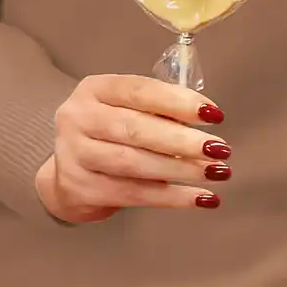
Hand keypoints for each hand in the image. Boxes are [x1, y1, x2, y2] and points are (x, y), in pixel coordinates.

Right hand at [37, 75, 227, 222]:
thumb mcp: (126, 110)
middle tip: (219, 148)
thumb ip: (159, 110)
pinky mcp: (82, 189)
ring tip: (216, 171)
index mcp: (95, 89)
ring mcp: (75, 155)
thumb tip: (205, 119)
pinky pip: (134, 194)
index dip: (178, 102)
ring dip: (181, 168)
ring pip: (133, 163)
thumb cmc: (110, 134)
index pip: (139, 90)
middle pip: (135, 129)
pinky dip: (172, 196)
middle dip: (183, 140)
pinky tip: (201, 197)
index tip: (213, 115)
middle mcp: (79, 118)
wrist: (67, 173)